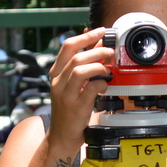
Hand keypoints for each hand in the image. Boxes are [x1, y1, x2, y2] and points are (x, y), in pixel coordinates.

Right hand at [46, 28, 113, 152]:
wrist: (62, 135)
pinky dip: (100, 84)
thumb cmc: (70, 107)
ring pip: (79, 70)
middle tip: (110, 51)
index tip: (100, 31)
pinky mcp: (75, 107)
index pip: (68, 46)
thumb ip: (84, 63)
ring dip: (98, 66)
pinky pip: (90, 89)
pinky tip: (104, 86)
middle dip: (96, 50)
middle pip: (76, 56)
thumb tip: (96, 41)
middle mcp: (58, 82)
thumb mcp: (73, 83)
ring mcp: (65, 94)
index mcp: (56, 73)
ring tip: (108, 69)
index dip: (85, 36)